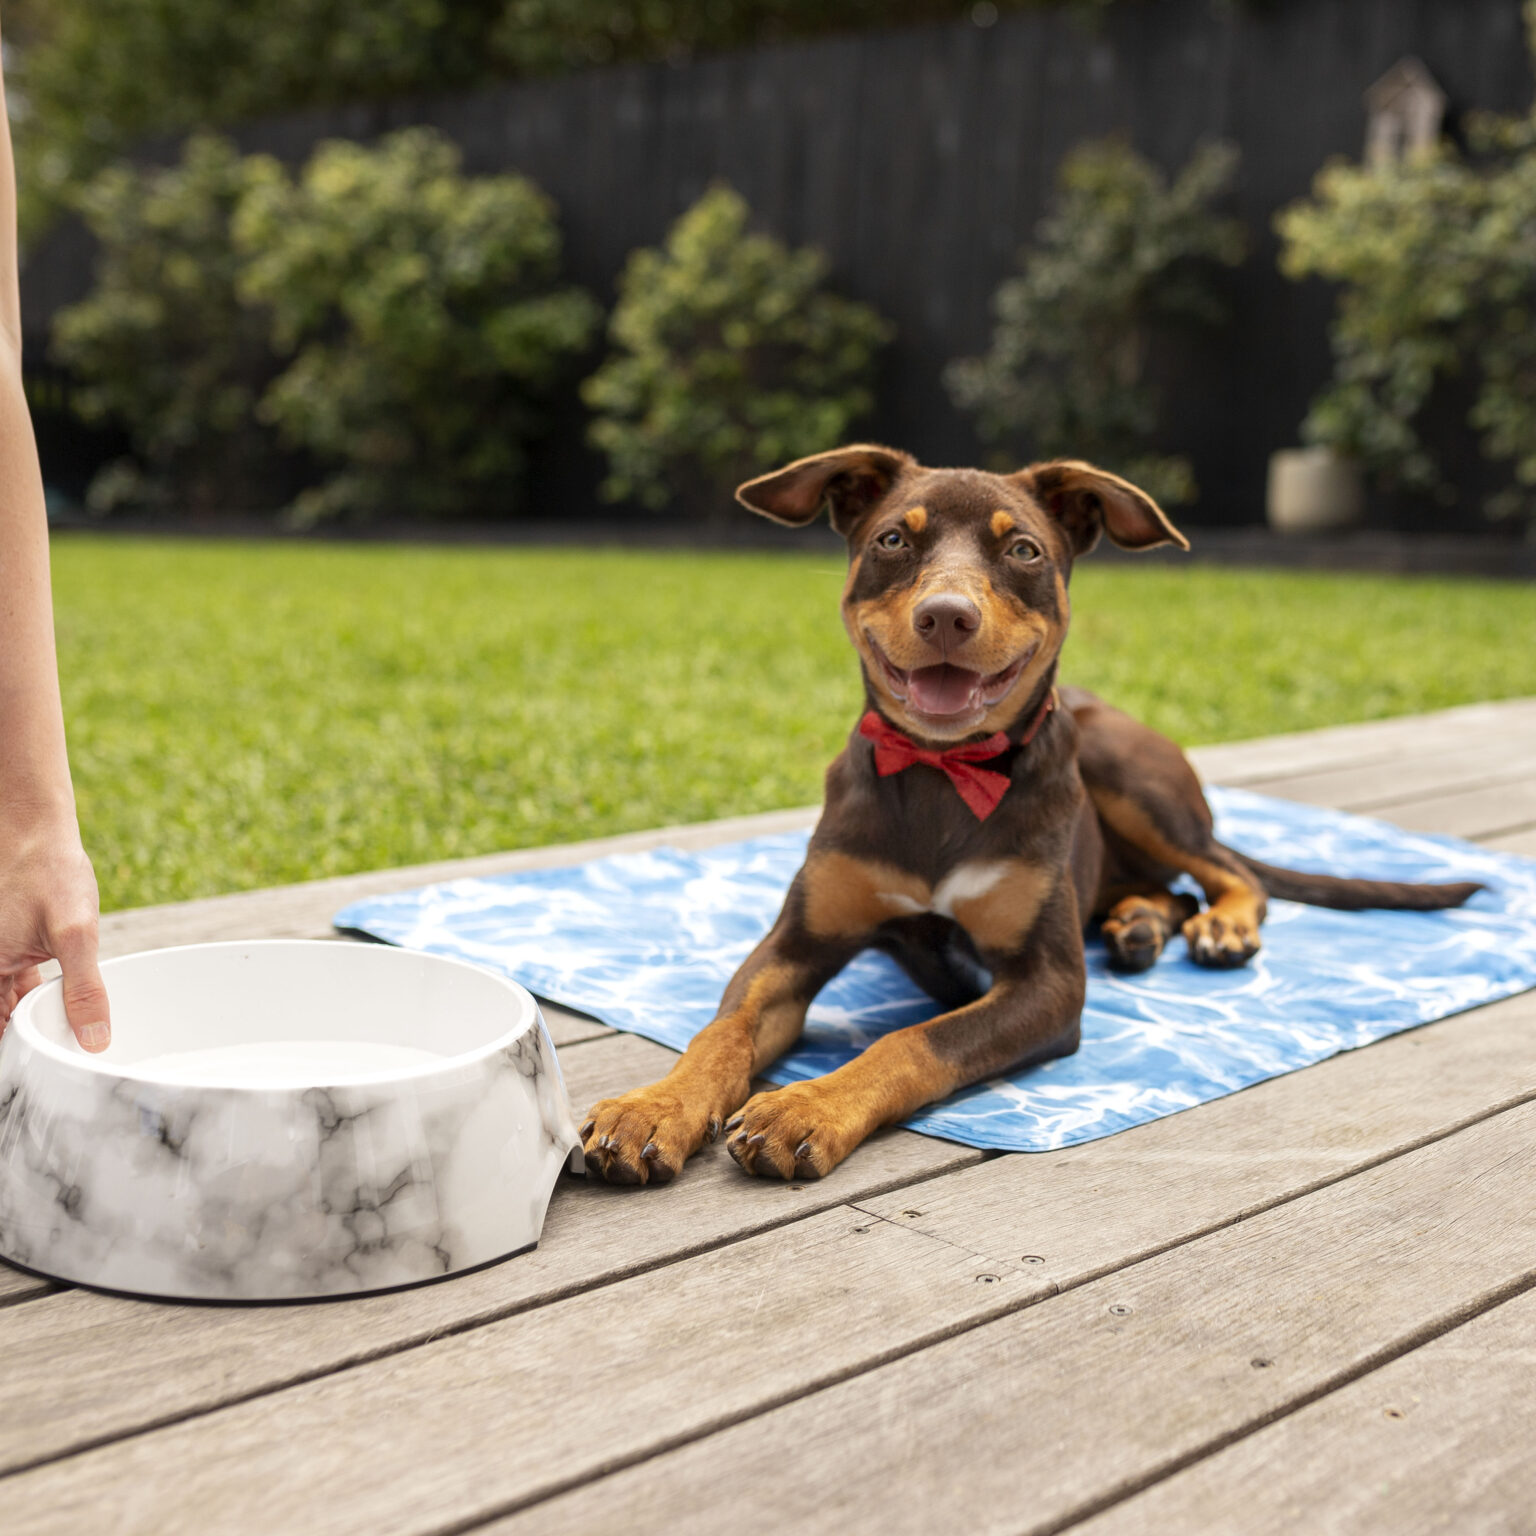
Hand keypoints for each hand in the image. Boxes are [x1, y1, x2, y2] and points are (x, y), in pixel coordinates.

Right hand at [0, 812, 109, 1050]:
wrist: (39, 832)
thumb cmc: (50, 874)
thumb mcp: (76, 933)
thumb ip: (84, 989)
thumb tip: (94, 1040)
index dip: (17, 1055)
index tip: (38, 1080)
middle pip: (2, 1022)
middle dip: (26, 1044)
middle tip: (62, 1070)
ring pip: (9, 1008)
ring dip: (31, 1025)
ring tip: (64, 1053)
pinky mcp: (10, 953)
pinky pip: (17, 989)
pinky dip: (36, 1003)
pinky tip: (62, 1018)